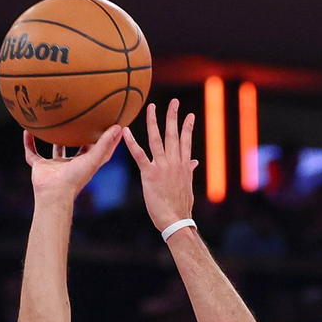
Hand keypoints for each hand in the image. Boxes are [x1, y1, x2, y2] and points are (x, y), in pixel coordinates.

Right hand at [24, 125, 123, 201]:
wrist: (53, 193)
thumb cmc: (75, 178)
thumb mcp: (93, 158)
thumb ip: (105, 143)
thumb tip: (119, 127)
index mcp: (85, 163)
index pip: (97, 148)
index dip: (105, 137)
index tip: (110, 123)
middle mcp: (70, 164)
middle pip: (76, 147)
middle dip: (80, 135)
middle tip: (83, 117)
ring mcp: (54, 165)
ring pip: (54, 148)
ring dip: (53, 137)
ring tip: (54, 121)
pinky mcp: (39, 166)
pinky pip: (32, 153)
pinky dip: (29, 143)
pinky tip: (27, 130)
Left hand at [122, 98, 196, 233]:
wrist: (175, 219)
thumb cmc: (180, 206)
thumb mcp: (187, 186)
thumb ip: (189, 171)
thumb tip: (195, 162)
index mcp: (183, 165)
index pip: (186, 141)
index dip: (187, 127)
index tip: (189, 115)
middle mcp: (174, 162)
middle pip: (173, 135)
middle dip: (173, 116)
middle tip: (174, 102)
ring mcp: (162, 167)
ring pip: (157, 139)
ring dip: (154, 122)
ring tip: (151, 107)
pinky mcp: (150, 174)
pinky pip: (139, 155)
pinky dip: (132, 142)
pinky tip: (126, 131)